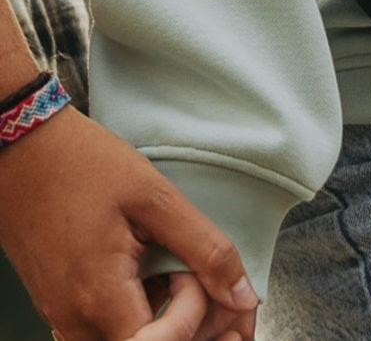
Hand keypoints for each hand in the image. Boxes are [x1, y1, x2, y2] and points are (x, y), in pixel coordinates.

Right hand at [0, 105, 258, 340]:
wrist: (23, 152)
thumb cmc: (85, 165)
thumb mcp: (156, 197)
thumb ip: (204, 248)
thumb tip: (242, 296)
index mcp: (99, 296)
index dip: (192, 318)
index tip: (198, 276)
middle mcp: (73, 320)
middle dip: (180, 321)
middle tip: (191, 271)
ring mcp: (61, 316)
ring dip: (157, 317)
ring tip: (171, 266)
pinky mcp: (57, 305)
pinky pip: (101, 329)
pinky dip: (133, 310)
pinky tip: (146, 269)